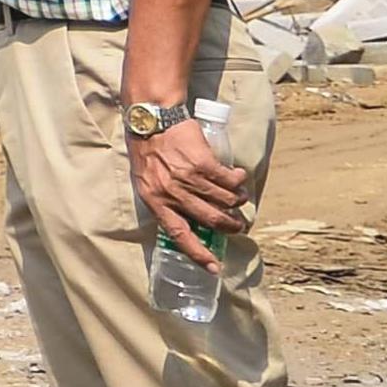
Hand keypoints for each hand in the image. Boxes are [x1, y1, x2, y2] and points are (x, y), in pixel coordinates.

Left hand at [131, 103, 251, 252]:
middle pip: (210, 219)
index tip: (214, 268)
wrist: (152, 118)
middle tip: (237, 224)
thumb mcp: (146, 180)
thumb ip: (163, 198)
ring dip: (237, 201)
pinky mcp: (202, 162)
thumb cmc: (147, 149)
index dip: (198, 254)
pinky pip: (228, 179)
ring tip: (239, 197)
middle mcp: (172, 193)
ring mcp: (188, 178)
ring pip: (224, 200)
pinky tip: (238, 176)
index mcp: (155, 201)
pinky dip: (237, 179)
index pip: (178, 235)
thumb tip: (185, 218)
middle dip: (229, 225)